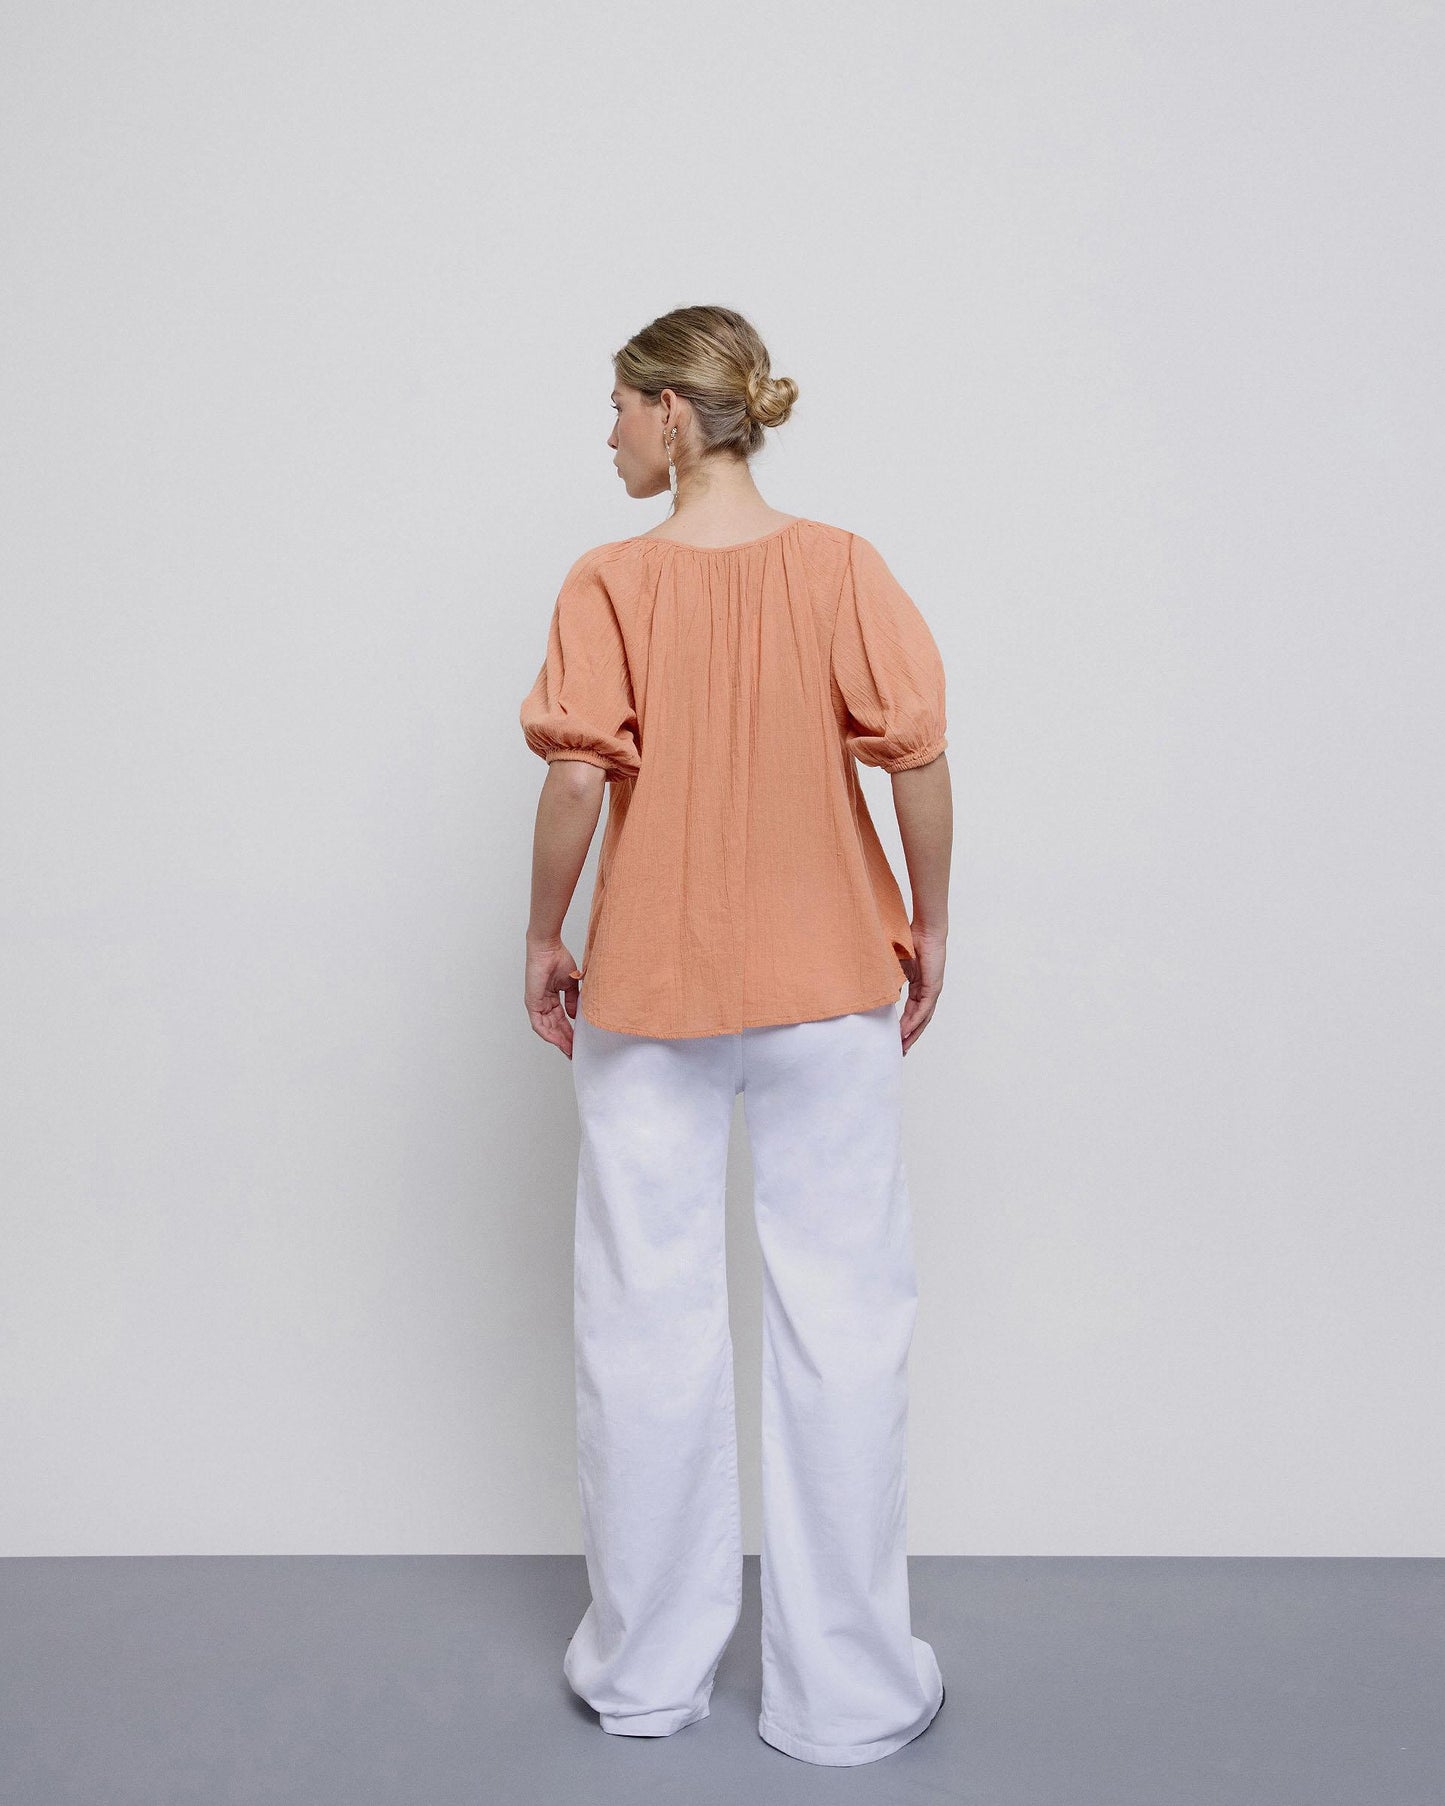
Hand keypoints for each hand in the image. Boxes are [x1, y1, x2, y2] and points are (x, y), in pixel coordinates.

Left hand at [525, 936, 580, 1056]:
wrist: (548, 948)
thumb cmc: (558, 958)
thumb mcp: (570, 984)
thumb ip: (572, 1000)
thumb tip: (574, 1015)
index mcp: (551, 998)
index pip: (560, 1019)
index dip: (569, 1031)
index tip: (578, 1042)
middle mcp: (542, 1003)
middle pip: (554, 1027)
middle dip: (565, 1040)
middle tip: (574, 1051)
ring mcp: (536, 1004)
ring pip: (547, 1028)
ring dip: (558, 1040)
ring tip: (569, 1050)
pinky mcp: (532, 1003)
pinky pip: (539, 1024)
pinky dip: (548, 1034)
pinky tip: (558, 1042)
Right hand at [898, 922, 944, 1054]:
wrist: (925, 930)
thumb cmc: (910, 942)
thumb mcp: (895, 966)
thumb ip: (889, 981)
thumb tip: (874, 991)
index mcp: (919, 987)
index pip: (912, 1012)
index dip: (904, 1027)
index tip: (895, 1039)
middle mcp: (928, 992)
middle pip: (919, 1020)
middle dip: (909, 1037)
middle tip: (900, 1052)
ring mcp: (932, 990)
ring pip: (923, 1019)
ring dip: (913, 1034)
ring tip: (903, 1047)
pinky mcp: (933, 987)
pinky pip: (924, 1009)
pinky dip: (915, 1022)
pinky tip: (906, 1032)